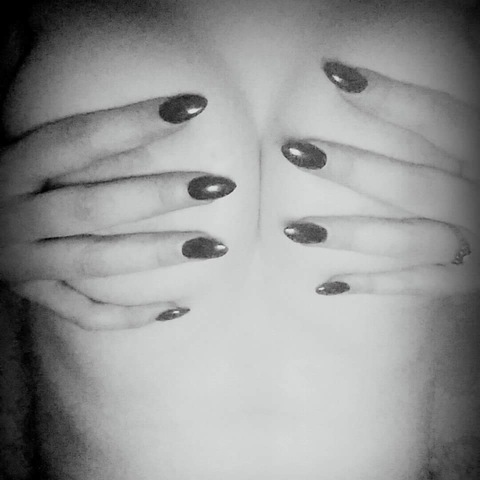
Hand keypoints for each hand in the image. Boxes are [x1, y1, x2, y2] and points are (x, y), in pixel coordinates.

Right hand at [0, 94, 235, 328]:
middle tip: (218, 185)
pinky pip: (83, 313)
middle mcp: (15, 217)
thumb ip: (41, 123)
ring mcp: (24, 262)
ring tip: (213, 246)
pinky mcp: (33, 295)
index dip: (133, 122)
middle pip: (96, 206)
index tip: (191, 107)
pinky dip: (126, 317)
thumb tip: (40, 47)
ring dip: (156, 254)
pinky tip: (176, 308)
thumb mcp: (4, 142)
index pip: (78, 140)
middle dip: (160, 195)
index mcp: (9, 169)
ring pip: (97, 261)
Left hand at [281, 61, 479, 295]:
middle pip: (411, 184)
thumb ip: (458, 112)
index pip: (438, 120)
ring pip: (407, 240)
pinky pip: (417, 285)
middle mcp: (477, 198)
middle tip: (295, 152)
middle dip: (352, 169)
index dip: (389, 97)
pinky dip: (374, 285)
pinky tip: (326, 285)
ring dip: (350, 235)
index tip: (333, 76)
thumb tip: (452, 42)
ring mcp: (471, 243)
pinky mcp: (464, 280)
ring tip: (295, 230)